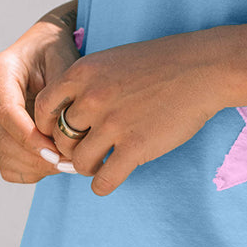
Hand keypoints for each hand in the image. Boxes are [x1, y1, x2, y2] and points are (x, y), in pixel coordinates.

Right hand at [0, 15, 80, 183]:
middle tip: (72, 161)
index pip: (7, 113)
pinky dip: (32, 169)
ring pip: (6, 156)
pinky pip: (9, 164)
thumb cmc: (57, 50)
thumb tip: (60, 132)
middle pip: (4, 140)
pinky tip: (55, 158)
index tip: (56, 152)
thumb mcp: (64, 60)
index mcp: (0, 72)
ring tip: (69, 160)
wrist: (45, 45)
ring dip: (38, 165)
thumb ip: (60, 94)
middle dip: (39, 156)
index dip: (30, 137)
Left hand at [33, 27, 227, 196]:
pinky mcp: (135, 147)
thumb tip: (69, 115)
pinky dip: (102, 185)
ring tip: (100, 163)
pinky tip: (111, 179)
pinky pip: (104, 179)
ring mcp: (113, 124)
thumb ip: (87, 84)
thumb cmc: (162, 63)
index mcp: (83, 73)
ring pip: (79, 162)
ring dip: (87, 167)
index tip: (61, 133)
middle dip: (70, 148)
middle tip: (85, 151)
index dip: (47, 126)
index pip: (42, 108)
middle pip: (60, 138)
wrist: (203, 68)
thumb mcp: (113, 61)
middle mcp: (92, 98)